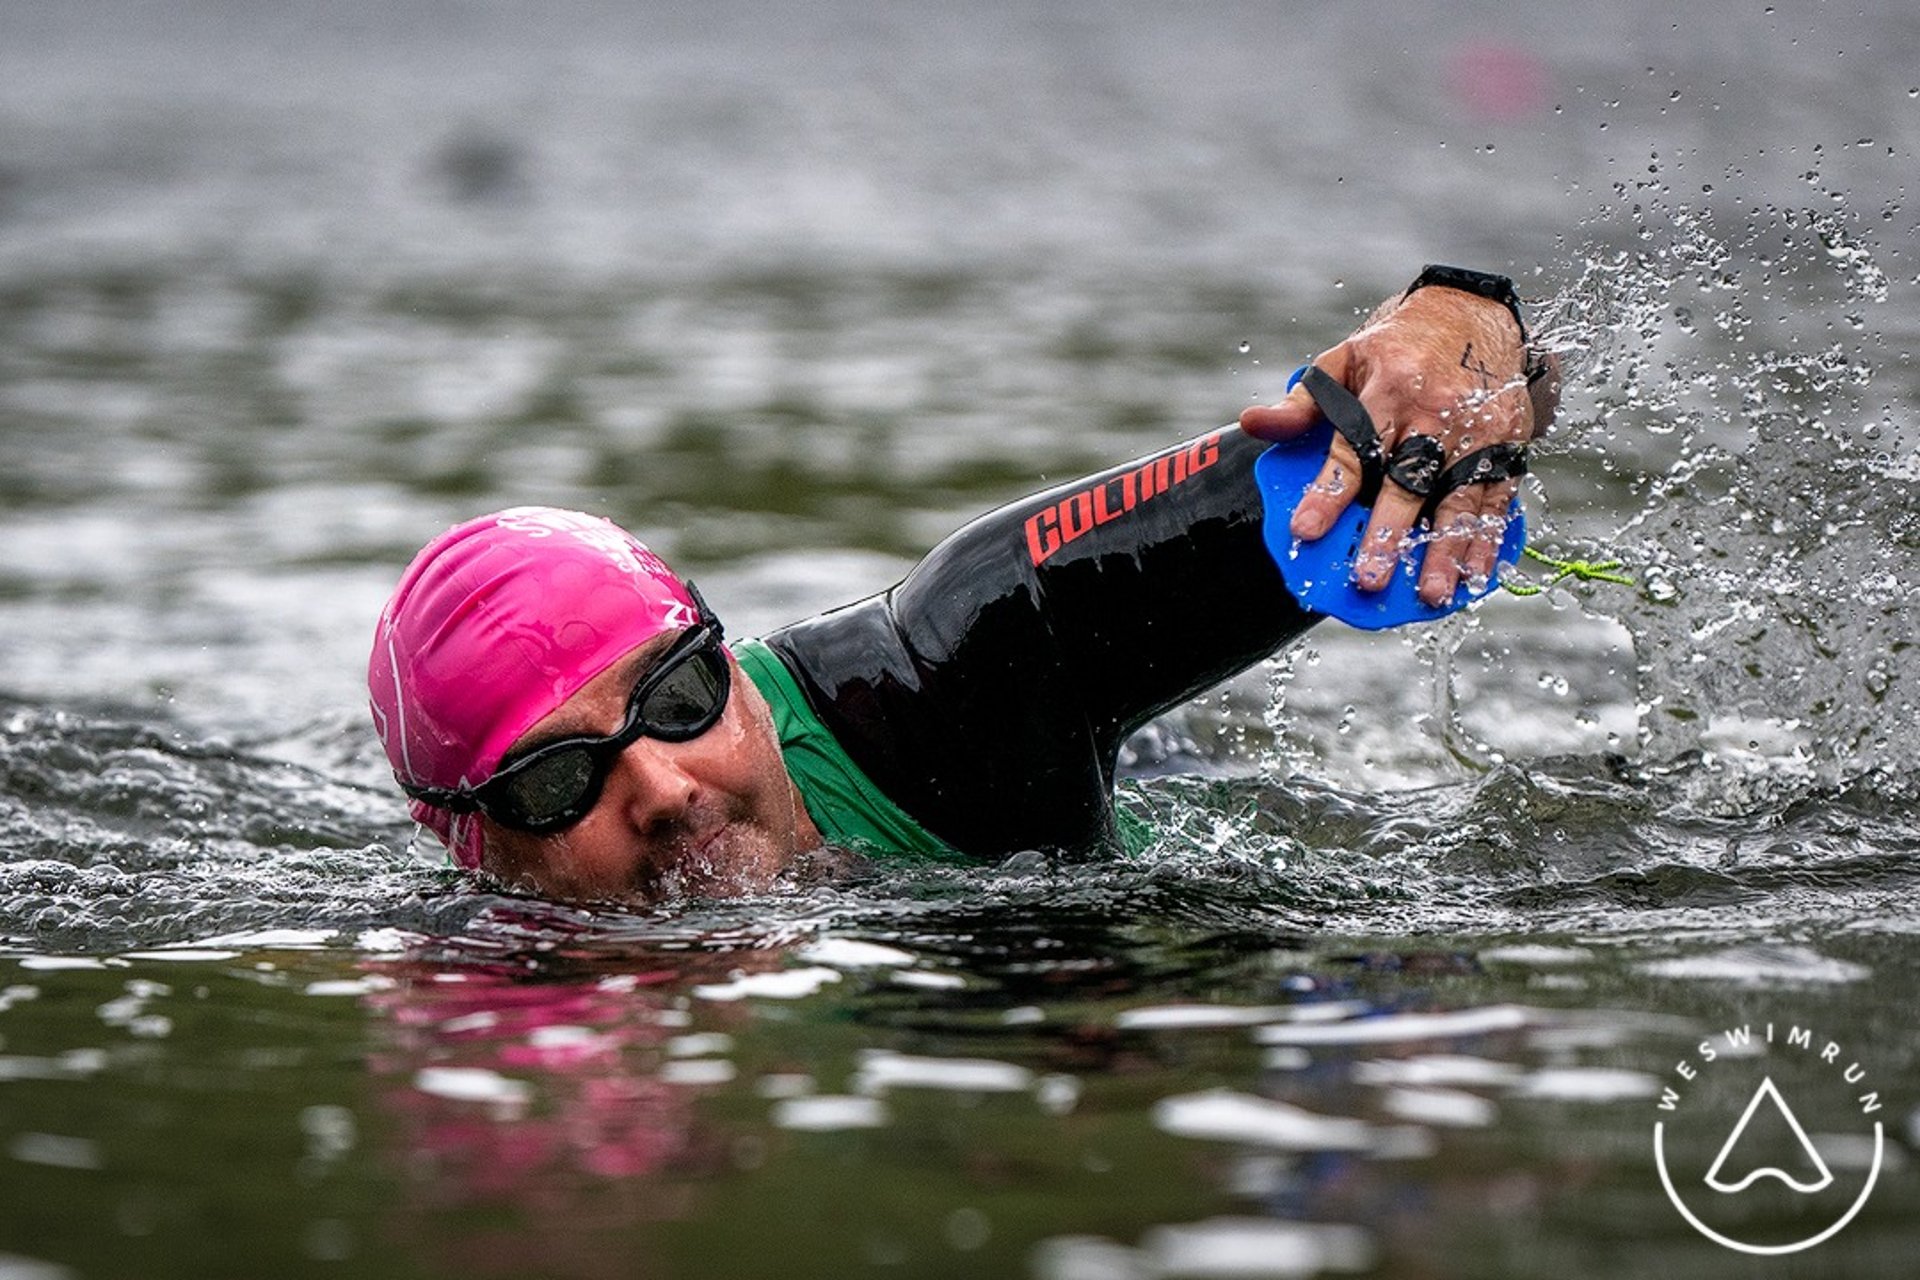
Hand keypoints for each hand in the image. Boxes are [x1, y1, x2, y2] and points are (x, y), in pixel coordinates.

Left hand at [1240, 285, 1557, 606]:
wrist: (1475, 312)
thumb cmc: (1398, 344)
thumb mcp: (1345, 358)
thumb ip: (1302, 402)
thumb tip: (1252, 423)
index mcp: (1388, 390)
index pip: (1353, 450)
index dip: (1328, 493)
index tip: (1305, 530)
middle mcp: (1435, 413)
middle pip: (1410, 482)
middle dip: (1390, 533)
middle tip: (1370, 578)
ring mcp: (1477, 430)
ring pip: (1461, 498)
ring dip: (1447, 550)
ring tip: (1432, 593)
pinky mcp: (1509, 444)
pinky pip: (1499, 498)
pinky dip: (1489, 539)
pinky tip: (1477, 575)